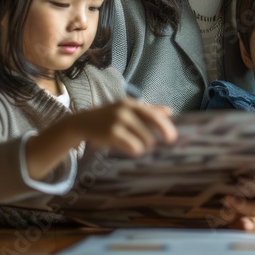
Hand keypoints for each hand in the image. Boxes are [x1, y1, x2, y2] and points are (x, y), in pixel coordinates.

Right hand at [26, 99, 176, 180]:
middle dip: (153, 141)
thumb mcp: (127, 110)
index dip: (165, 127)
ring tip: (137, 147)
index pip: (154, 114)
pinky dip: (134, 150)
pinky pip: (132, 147)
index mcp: (132, 104)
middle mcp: (125, 110)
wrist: (81, 123)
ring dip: (143, 147)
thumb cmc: (108, 118)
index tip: (173, 138)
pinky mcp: (111, 133)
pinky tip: (130, 150)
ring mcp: (118, 121)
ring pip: (143, 140)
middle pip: (150, 130)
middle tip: (151, 147)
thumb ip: (149, 110)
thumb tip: (170, 111)